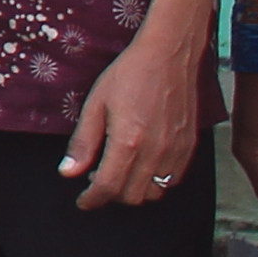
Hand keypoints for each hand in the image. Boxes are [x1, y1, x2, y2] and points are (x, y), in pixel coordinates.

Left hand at [61, 33, 211, 211]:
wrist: (169, 56)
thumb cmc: (130, 75)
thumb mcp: (96, 104)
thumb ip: (83, 143)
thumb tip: (68, 173)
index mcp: (128, 142)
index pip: (108, 187)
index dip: (92, 199)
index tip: (83, 201)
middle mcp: (155, 153)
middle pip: (131, 196)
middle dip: (110, 195)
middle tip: (97, 179)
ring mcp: (176, 152)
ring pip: (154, 193)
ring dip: (133, 191)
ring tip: (119, 172)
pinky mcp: (189, 147)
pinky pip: (173, 180)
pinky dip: (155, 182)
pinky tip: (142, 164)